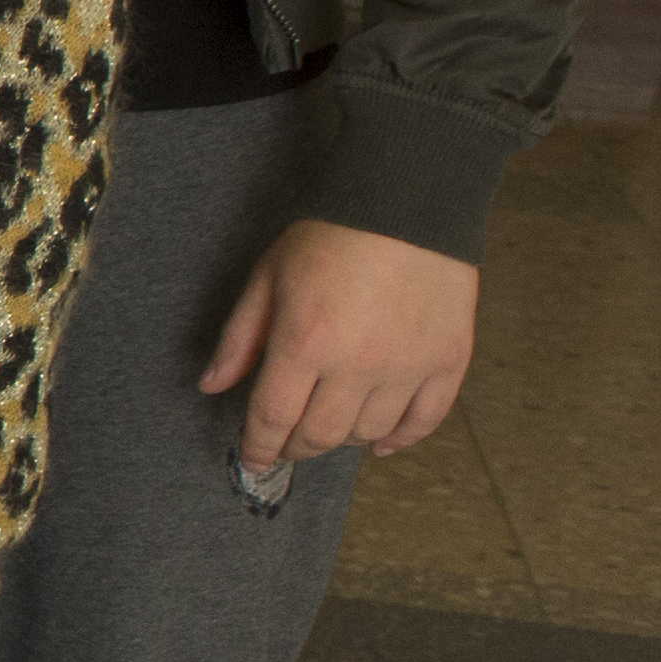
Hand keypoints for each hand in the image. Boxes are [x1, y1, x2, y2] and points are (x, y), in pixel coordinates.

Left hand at [198, 217, 479, 478]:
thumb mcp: (268, 277)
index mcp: (306, 342)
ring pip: (368, 432)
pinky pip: (424, 420)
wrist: (409, 202)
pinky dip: (400, 439)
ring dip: (342, 440)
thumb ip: (240, 337)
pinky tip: (380, 444)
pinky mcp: (449, 360)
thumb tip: (212, 385)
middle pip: (320, 433)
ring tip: (327, 430)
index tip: (253, 459)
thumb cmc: (332, 234)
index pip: (273, 417)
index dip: (259, 445)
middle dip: (296, 446)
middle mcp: (358, 365)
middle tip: (286, 445)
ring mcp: (408, 366)